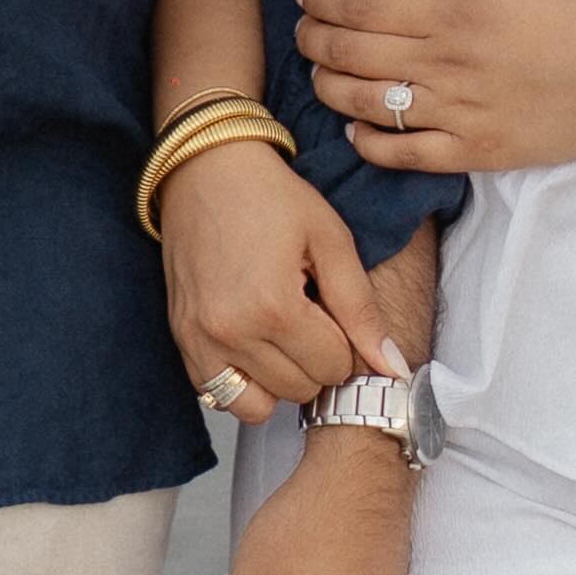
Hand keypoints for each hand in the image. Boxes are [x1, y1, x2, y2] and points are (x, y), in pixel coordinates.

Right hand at [158, 136, 403, 420]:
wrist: (205, 168)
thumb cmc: (269, 195)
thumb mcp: (331, 239)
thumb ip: (362, 309)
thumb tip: (393, 368)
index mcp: (274, 306)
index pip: (334, 369)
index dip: (344, 340)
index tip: (331, 308)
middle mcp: (231, 332)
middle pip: (300, 390)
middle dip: (315, 359)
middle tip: (308, 314)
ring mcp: (200, 340)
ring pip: (261, 406)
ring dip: (280, 378)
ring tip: (282, 334)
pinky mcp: (182, 340)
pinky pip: (219, 397)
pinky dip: (244, 382)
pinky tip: (254, 343)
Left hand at [298, 0, 575, 175]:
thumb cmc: (571, 22)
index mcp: (453, 15)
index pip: (365, 7)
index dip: (325, 1)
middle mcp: (445, 63)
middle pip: (354, 52)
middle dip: (314, 41)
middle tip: (300, 33)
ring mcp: (455, 112)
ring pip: (367, 103)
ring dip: (331, 87)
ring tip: (319, 77)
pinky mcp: (472, 152)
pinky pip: (404, 153)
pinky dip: (369, 141)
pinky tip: (353, 129)